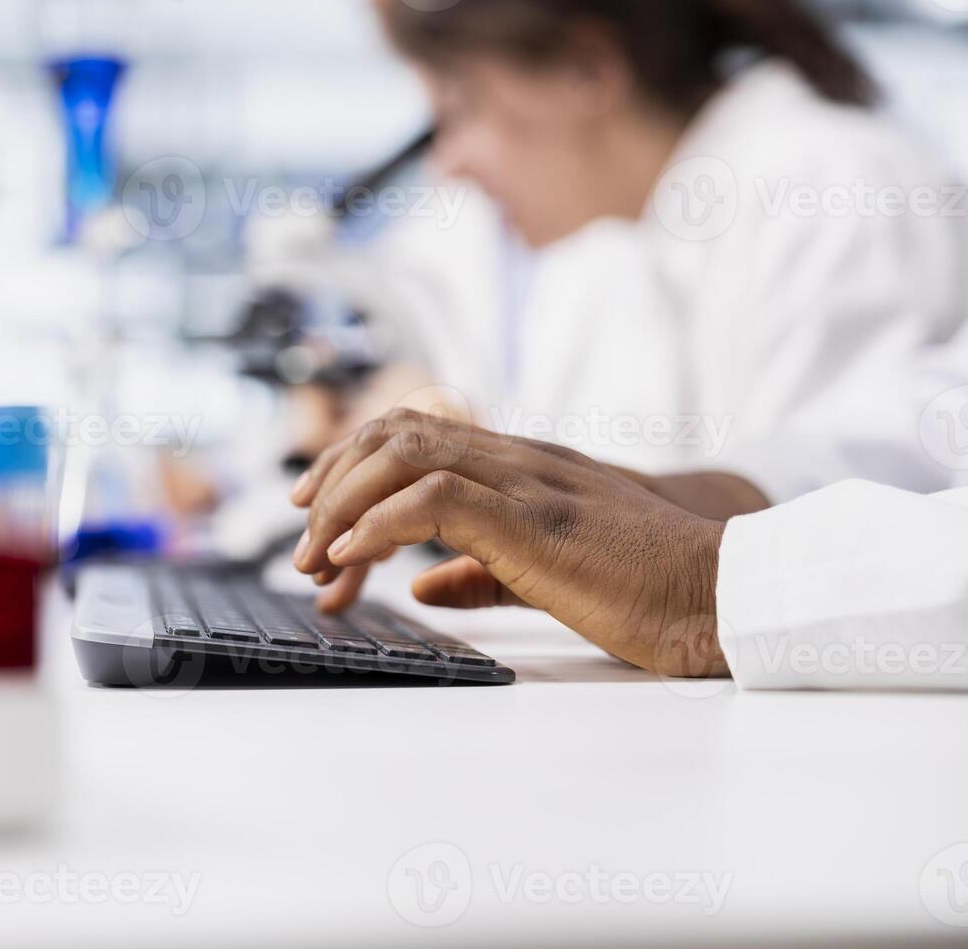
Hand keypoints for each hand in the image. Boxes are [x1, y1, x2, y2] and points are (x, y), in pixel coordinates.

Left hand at [291, 409, 728, 676]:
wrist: (726, 593)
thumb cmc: (648, 587)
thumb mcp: (546, 572)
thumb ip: (482, 571)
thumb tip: (422, 585)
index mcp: (521, 466)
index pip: (415, 433)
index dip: (351, 464)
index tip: (314, 515)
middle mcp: (517, 460)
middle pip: (395, 433)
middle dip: (331, 481)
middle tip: (301, 541)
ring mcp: (527, 483)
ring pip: (404, 455)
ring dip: (343, 505)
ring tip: (316, 559)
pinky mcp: (534, 522)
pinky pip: (433, 501)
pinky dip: (378, 527)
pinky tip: (356, 560)